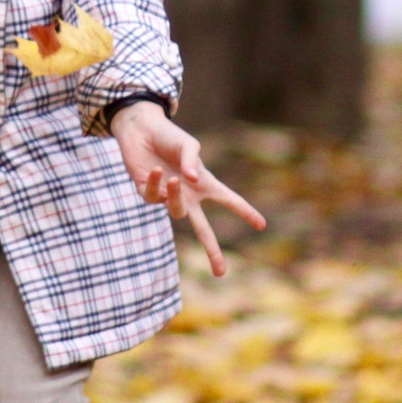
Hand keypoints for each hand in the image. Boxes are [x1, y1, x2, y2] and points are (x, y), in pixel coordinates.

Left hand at [111, 102, 266, 277]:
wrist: (140, 129)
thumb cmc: (169, 136)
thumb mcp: (188, 144)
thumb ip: (192, 160)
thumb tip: (191, 180)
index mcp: (204, 184)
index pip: (229, 201)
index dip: (245, 212)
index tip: (262, 225)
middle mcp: (188, 194)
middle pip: (203, 229)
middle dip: (212, 250)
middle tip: (221, 273)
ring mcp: (168, 196)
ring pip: (177, 211)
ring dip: (176, 198)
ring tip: (174, 179)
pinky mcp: (147, 192)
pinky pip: (153, 197)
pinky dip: (155, 184)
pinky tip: (154, 169)